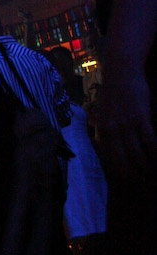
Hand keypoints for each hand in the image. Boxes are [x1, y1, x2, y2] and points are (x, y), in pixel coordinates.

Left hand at [95, 63, 156, 180]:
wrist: (121, 72)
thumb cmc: (113, 92)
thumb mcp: (102, 112)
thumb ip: (104, 129)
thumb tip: (104, 144)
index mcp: (102, 130)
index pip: (111, 159)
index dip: (121, 172)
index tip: (129, 181)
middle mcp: (112, 130)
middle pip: (125, 161)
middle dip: (135, 174)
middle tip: (144, 182)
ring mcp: (126, 124)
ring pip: (138, 154)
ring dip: (147, 166)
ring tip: (152, 173)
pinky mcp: (140, 117)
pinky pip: (150, 141)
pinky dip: (155, 152)